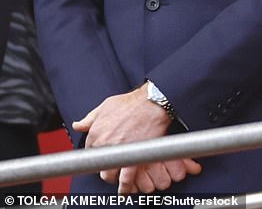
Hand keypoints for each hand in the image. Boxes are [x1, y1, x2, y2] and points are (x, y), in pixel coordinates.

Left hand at [72, 84, 200, 192]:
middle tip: (113, 161)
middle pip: (99, 164)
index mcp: (95, 132)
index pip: (90, 150)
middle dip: (105, 164)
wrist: (151, 103)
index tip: (104, 152)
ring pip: (109, 174)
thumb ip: (90, 118)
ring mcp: (118, 153)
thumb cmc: (131, 103)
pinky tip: (124, 190)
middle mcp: (103, 144)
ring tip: (118, 173)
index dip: (98, 152)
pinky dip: (124, 187)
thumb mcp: (106, 105)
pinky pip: (125, 179)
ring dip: (113, 175)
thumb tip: (78, 125)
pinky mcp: (132, 158)